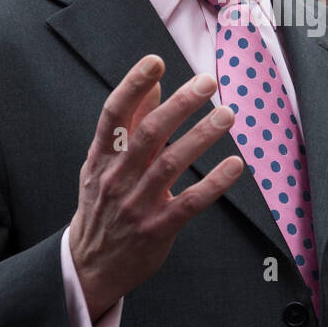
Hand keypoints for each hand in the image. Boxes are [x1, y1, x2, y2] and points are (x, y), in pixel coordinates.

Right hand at [68, 55, 244, 320]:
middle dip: (180, 105)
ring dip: (201, 137)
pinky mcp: (158, 229)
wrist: (91, 265)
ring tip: (227, 115)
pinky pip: (189, 203)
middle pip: (149, 134)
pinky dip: (214, 184)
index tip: (155, 62)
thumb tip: (154, 85)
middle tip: (207, 81)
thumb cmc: (102, 204)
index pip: (114, 114)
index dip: (133, 85)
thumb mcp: (103, 164)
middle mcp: (116, 178)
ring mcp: (137, 205)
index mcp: (101, 157)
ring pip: (170, 164)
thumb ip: (129, 125)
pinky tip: (236, 165)